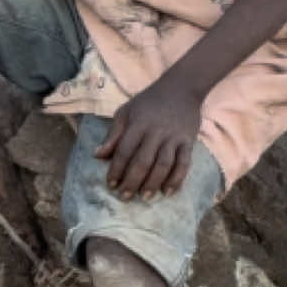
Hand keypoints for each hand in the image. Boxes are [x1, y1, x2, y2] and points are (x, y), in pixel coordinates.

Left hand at [94, 78, 202, 198]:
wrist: (182, 88)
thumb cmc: (148, 102)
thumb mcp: (126, 111)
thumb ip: (113, 134)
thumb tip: (97, 156)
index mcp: (138, 124)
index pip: (125, 150)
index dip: (116, 169)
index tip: (110, 184)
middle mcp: (156, 132)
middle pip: (143, 161)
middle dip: (132, 181)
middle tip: (124, 197)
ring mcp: (174, 138)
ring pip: (164, 164)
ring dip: (153, 183)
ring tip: (144, 197)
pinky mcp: (188, 142)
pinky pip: (184, 164)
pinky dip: (177, 179)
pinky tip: (168, 192)